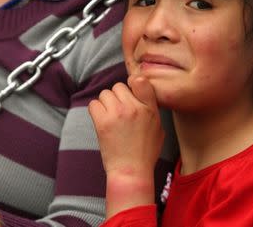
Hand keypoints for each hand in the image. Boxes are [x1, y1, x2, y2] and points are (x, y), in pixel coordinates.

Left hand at [88, 75, 164, 217]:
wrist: (131, 171)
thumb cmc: (145, 152)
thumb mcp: (158, 128)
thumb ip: (151, 109)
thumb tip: (142, 95)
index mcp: (150, 109)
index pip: (140, 81)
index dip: (133, 84)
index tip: (131, 93)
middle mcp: (134, 107)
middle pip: (118, 86)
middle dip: (118, 96)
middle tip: (119, 111)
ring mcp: (118, 113)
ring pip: (105, 93)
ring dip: (106, 103)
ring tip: (111, 117)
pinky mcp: (102, 122)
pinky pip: (93, 104)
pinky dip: (96, 110)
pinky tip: (102, 120)